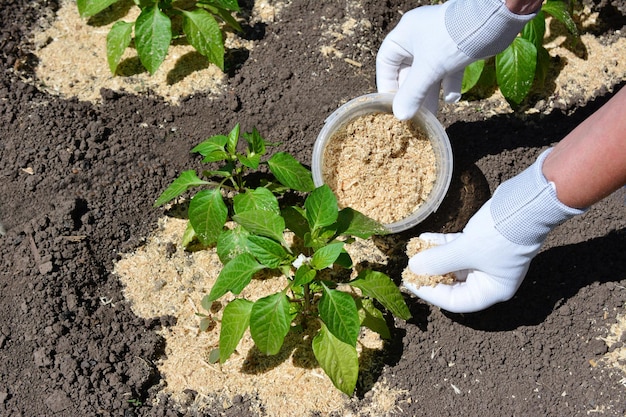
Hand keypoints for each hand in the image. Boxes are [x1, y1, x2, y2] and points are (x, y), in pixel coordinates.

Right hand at [376, 0, 536, 119]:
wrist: (492, 19)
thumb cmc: (451, 38)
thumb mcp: (429, 69)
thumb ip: (413, 93)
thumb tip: (400, 115)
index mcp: (404, 35)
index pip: (386, 62)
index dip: (386, 85)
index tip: (390, 106)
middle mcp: (419, 37)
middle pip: (408, 71)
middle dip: (412, 94)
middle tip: (413, 116)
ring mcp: (438, 43)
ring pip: (429, 74)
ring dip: (430, 94)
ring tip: (431, 116)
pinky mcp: (457, 48)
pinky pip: (448, 71)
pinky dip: (449, 86)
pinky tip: (452, 99)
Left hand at [403, 149, 583, 312]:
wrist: (527, 203)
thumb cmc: (501, 235)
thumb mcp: (466, 250)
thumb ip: (438, 261)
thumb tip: (413, 268)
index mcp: (492, 291)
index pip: (455, 302)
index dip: (430, 293)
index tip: (410, 281)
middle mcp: (490, 279)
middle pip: (453, 284)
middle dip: (430, 273)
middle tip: (409, 265)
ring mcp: (486, 261)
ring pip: (453, 264)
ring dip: (434, 256)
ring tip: (414, 248)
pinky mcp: (483, 243)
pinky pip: (457, 248)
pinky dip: (442, 244)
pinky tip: (424, 236)